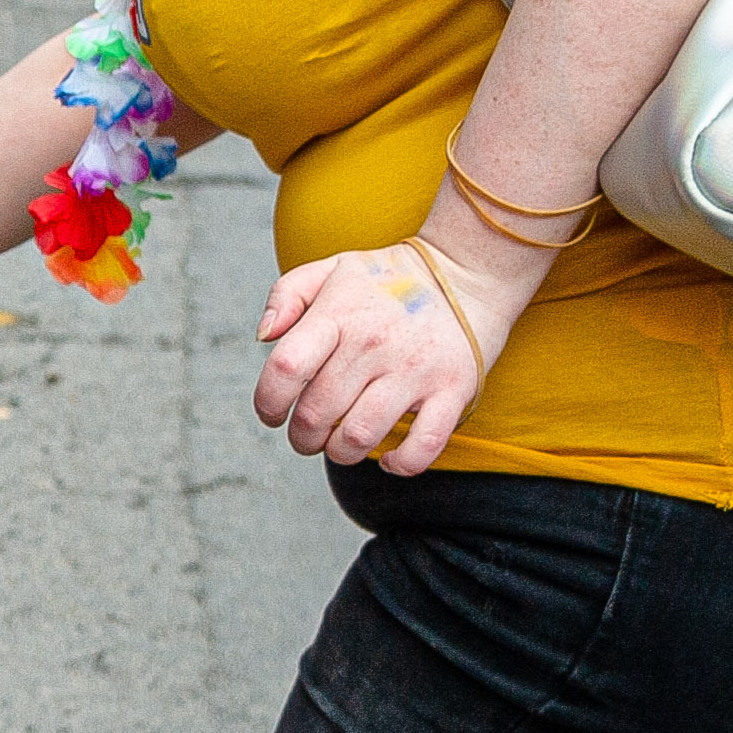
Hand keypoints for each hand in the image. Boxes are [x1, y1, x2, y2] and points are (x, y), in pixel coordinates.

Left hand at [252, 242, 499, 473]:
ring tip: (339, 445)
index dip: (267, 402)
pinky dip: (401, 463)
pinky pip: (422, 445)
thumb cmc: (390, 279)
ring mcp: (415, 369)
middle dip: (301, 438)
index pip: (286, 367)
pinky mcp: (453, 390)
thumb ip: (287, 295)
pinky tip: (388, 458)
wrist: (469, 272)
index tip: (272, 414)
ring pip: (359, 436)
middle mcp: (374, 343)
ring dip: (339, 453)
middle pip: (317, 413)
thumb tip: (263, 337)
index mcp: (340, 315)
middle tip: (307, 436)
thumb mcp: (332, 269)